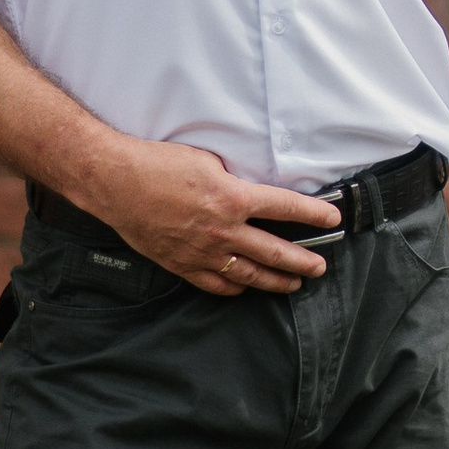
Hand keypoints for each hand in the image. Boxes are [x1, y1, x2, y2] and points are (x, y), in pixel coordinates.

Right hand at [86, 140, 342, 296]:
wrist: (116, 183)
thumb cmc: (159, 164)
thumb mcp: (208, 159)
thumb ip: (234, 179)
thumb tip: (251, 189)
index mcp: (233, 198)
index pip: (286, 208)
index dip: (314, 215)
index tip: (332, 220)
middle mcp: (223, 230)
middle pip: (275, 252)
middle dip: (303, 261)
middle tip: (320, 267)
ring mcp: (203, 252)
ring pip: (249, 275)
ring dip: (276, 281)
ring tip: (294, 283)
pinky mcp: (182, 264)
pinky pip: (216, 284)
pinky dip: (236, 288)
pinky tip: (246, 288)